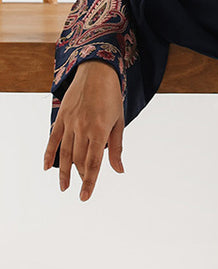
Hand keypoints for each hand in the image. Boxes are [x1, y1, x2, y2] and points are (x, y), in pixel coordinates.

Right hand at [43, 60, 124, 200]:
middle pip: (78, 160)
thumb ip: (117, 147)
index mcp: (100, 130)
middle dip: (80, 176)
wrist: (97, 71)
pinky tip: (46, 168)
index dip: (89, 182)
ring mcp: (70, 122)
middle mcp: (83, 127)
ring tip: (64, 186)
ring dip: (64, 171)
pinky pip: (53, 139)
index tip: (85, 197)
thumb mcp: (119, 122)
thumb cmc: (112, 97)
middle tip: (82, 186)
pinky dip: (49, 154)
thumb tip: (119, 170)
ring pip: (65, 153)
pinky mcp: (61, 116)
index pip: (93, 163)